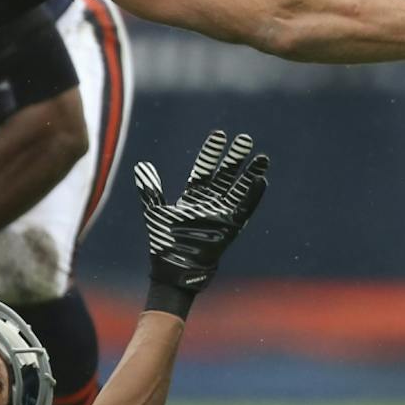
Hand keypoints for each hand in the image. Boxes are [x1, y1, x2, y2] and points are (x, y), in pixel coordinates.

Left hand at [137, 130, 270, 315]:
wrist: (173, 269)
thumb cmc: (163, 243)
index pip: (205, 169)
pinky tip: (262, 182)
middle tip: (245, 139)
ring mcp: (221, 214)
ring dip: (250, 174)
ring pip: (238, 189)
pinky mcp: (230, 228)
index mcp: (193, 197)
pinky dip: (253, 196)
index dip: (212, 153)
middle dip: (235, 158)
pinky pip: (244, 209)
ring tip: (262, 158)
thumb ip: (151, 190)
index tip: (219, 135)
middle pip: (225, 175)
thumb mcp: (155, 212)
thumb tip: (142, 166)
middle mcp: (209, 203)